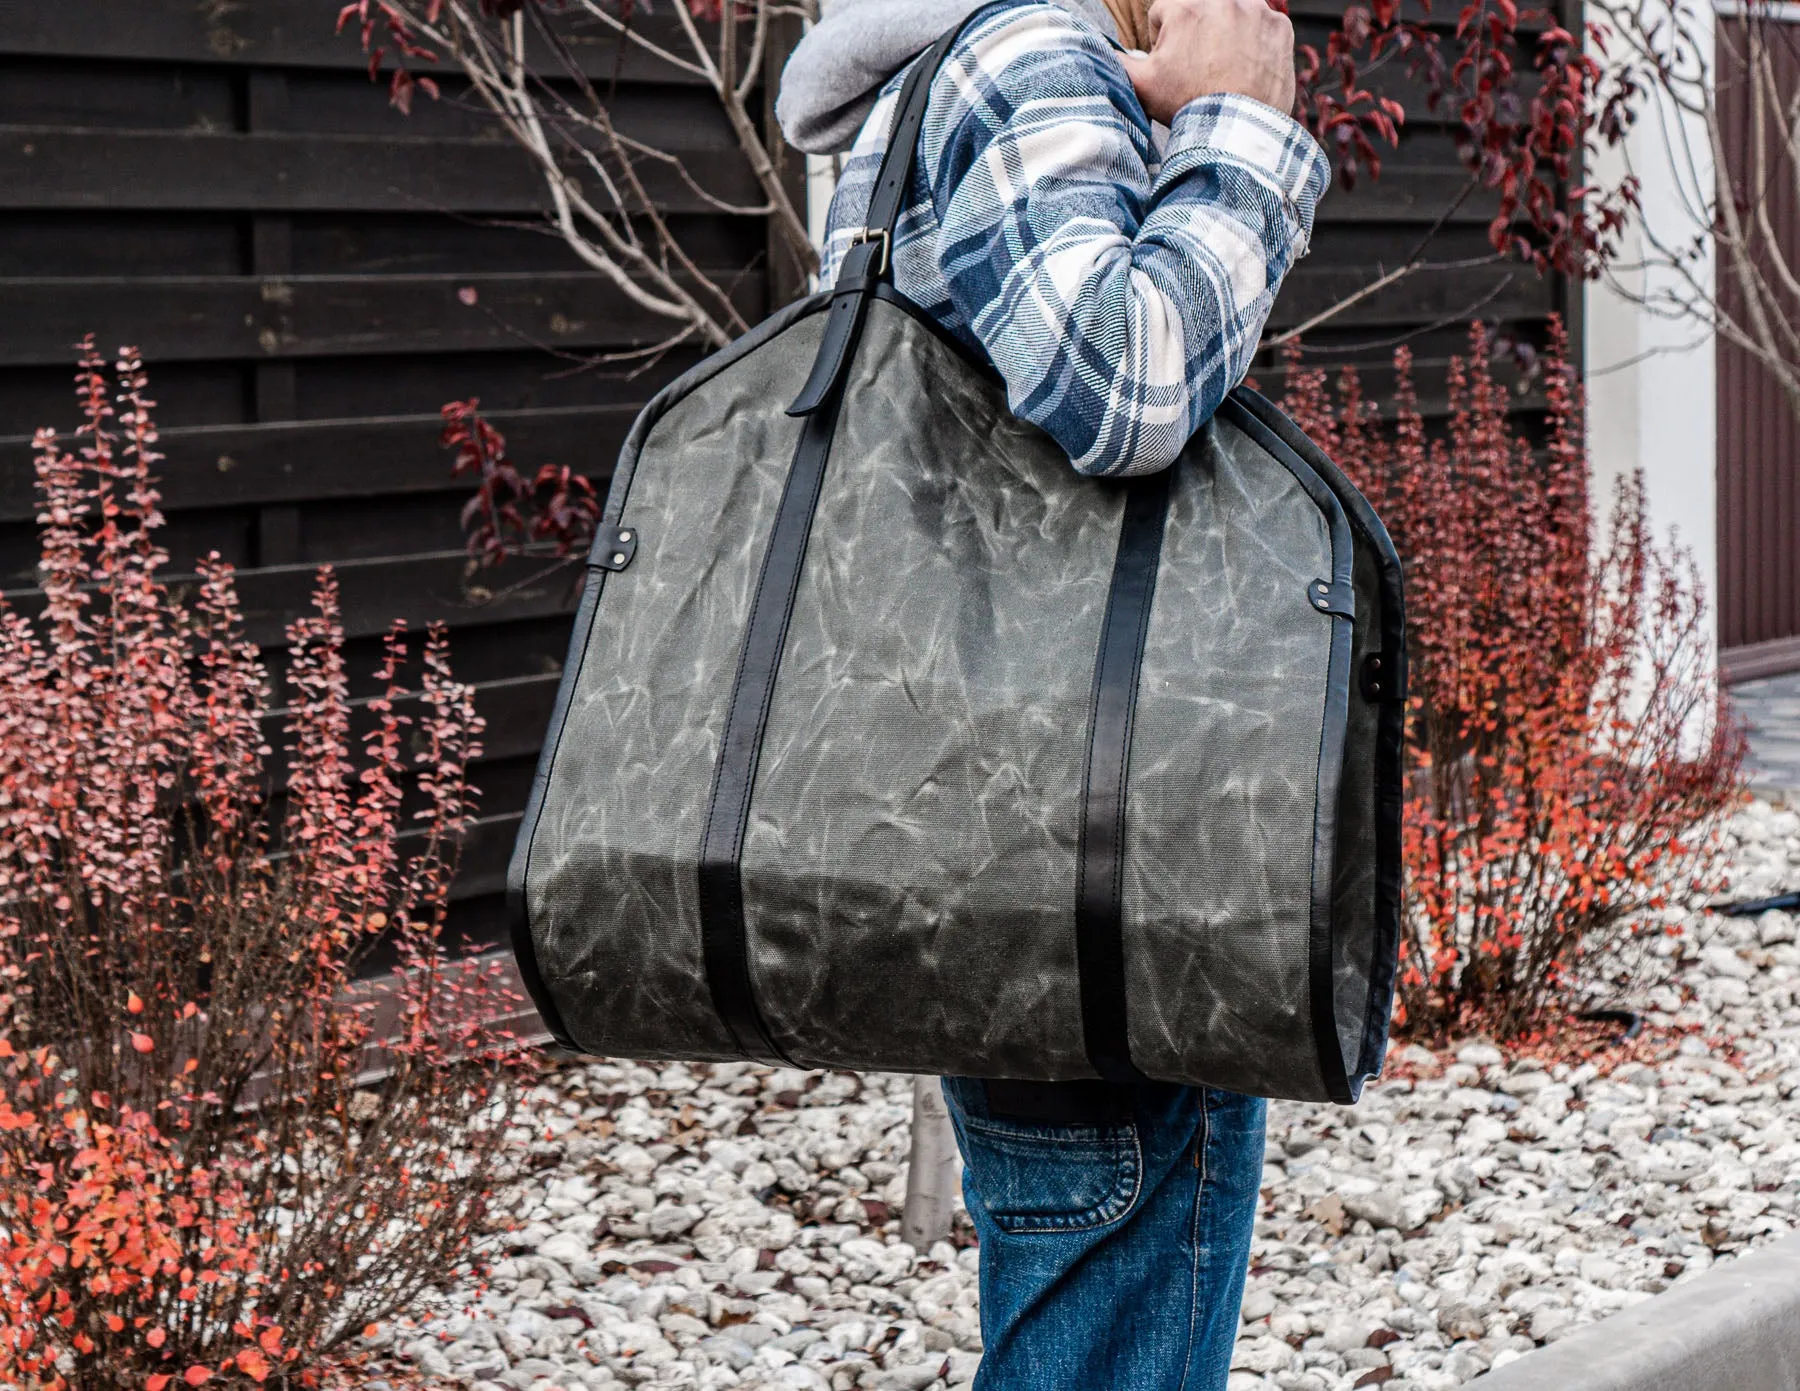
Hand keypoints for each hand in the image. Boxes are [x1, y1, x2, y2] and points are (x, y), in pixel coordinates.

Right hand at [1119, 0, 1297, 124]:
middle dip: (1195, 33)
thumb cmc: (1186, 106)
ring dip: (1225, 33)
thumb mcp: (1140, 85)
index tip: (1173, 65)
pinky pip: (1262, 25)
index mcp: (1184, 7)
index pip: (1164, 12)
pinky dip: (1254, 43)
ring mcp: (1255, 11)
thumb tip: (1101, 51)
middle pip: (1199, 9)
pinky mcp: (1279, 27)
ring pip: (1231, 13)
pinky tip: (1246, 68)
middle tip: (1197, 68)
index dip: (1163, 41)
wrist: (1235, 130)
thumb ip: (1117, 61)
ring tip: (1222, 68)